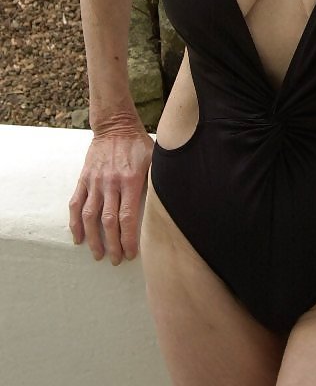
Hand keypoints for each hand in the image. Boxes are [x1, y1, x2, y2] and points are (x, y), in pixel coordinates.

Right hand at [69, 122, 153, 264]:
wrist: (115, 126)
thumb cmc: (138, 144)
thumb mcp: (155, 158)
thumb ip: (158, 179)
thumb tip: (170, 200)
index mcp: (130, 180)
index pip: (127, 217)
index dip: (128, 238)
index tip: (130, 254)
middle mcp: (111, 183)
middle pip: (108, 221)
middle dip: (112, 244)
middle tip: (115, 260)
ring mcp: (95, 182)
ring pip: (90, 216)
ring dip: (93, 238)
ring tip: (97, 254)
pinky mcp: (84, 179)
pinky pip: (76, 204)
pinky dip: (75, 222)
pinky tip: (78, 237)